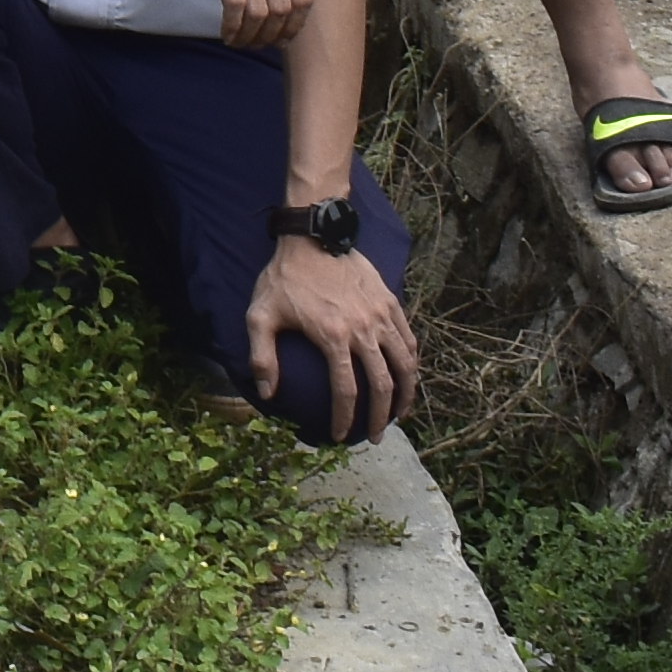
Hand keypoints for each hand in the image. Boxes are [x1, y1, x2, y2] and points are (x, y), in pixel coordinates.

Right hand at [151, 0, 314, 44]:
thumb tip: (284, 10)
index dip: (295, 26)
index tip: (281, 39)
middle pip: (283, 9)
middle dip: (270, 36)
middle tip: (256, 44)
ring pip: (260, 12)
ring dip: (250, 36)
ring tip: (239, 41)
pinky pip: (235, 5)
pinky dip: (233, 26)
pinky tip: (227, 33)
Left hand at [247, 226, 420, 442]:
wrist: (312, 235)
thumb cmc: (284, 277)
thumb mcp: (260, 315)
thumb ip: (262, 356)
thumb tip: (267, 393)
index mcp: (333, 337)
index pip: (345, 391)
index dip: (345, 419)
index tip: (341, 436)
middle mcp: (364, 329)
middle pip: (383, 384)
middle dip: (381, 416)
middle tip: (376, 436)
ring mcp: (381, 315)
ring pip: (404, 364)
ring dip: (405, 393)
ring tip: (399, 414)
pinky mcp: (391, 302)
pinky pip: (409, 339)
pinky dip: (411, 362)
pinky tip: (406, 375)